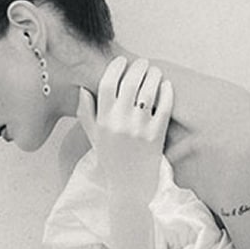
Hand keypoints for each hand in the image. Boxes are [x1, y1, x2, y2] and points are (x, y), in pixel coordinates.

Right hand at [77, 56, 173, 200]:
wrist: (130, 186)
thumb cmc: (112, 160)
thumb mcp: (94, 137)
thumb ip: (86, 113)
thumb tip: (83, 89)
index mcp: (104, 121)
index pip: (108, 84)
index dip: (116, 68)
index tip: (122, 61)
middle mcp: (121, 123)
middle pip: (130, 83)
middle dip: (138, 67)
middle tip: (143, 63)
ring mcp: (140, 128)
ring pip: (149, 91)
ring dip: (153, 76)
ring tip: (155, 72)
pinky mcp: (157, 135)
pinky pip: (164, 106)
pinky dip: (167, 92)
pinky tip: (166, 86)